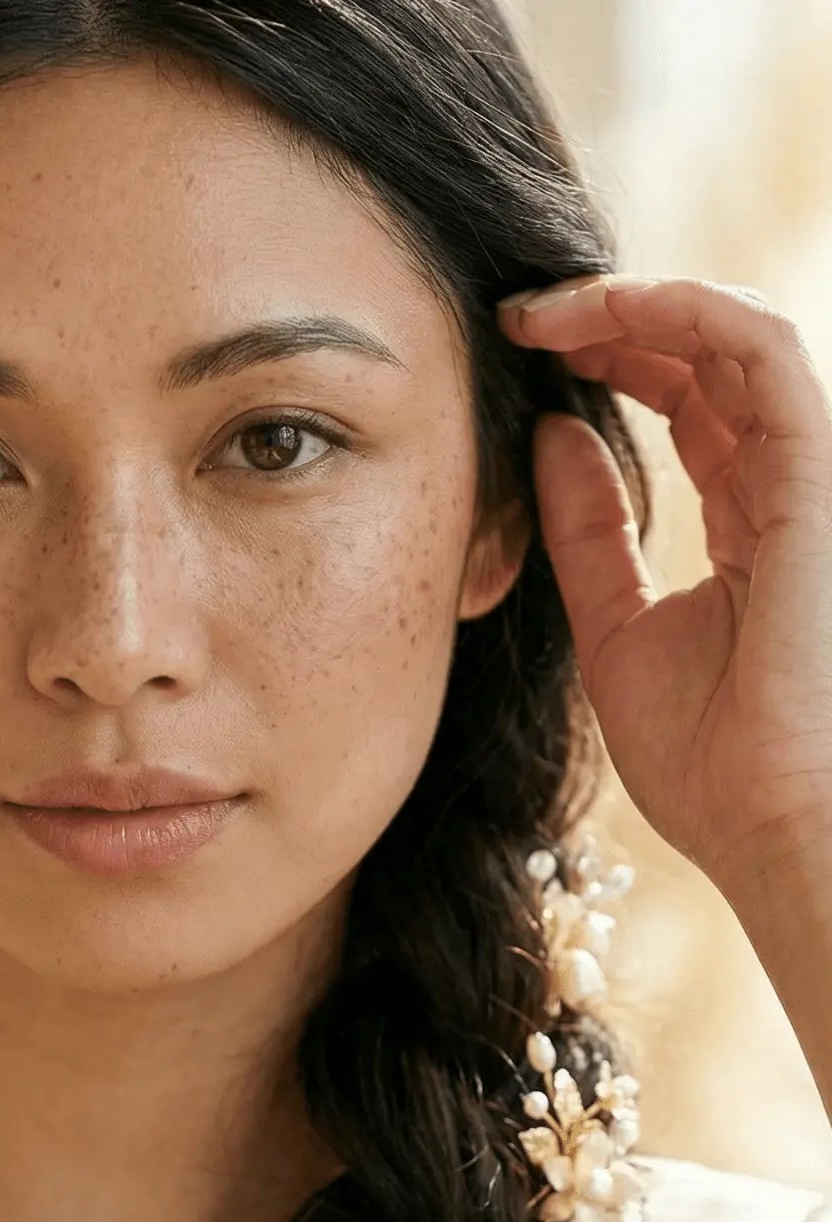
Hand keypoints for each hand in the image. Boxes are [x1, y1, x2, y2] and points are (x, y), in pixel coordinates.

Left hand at [495, 273, 831, 902]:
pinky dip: (682, 307)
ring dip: (633, 300)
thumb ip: (586, 531)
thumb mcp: (612, 627)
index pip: (689, 401)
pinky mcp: (814, 472)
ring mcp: (808, 473)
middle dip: (611, 315)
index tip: (518, 354)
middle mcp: (787, 483)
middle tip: (517, 317)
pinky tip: (602, 309)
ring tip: (541, 311)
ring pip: (732, 329)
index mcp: (749, 520)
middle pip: (707, 353)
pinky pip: (761, 346)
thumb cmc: (709, 759)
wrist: (770, 824)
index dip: (610, 358)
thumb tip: (550, 434)